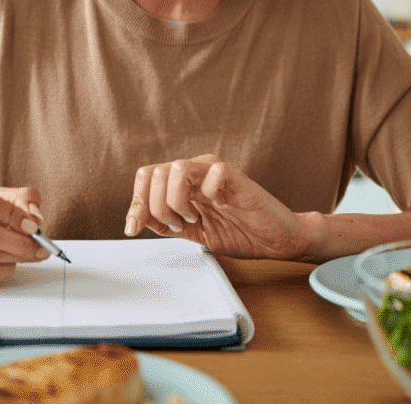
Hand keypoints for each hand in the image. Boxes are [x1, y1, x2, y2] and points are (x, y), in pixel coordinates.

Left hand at [124, 155, 308, 259]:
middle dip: (155, 205)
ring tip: (191, 217)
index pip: (146, 177)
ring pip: (177, 168)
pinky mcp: (237, 178)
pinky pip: (214, 171)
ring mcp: (216, 175)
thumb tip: (137, 221)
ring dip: (176, 200)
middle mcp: (197, 175)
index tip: (133, 228)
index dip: (135, 203)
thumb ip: (167, 225)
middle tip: (175, 225)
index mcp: (185, 186)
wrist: (277, 241)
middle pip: (155, 172)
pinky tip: (220, 207)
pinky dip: (209, 193)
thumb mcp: (195, 234)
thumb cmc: (243, 233)